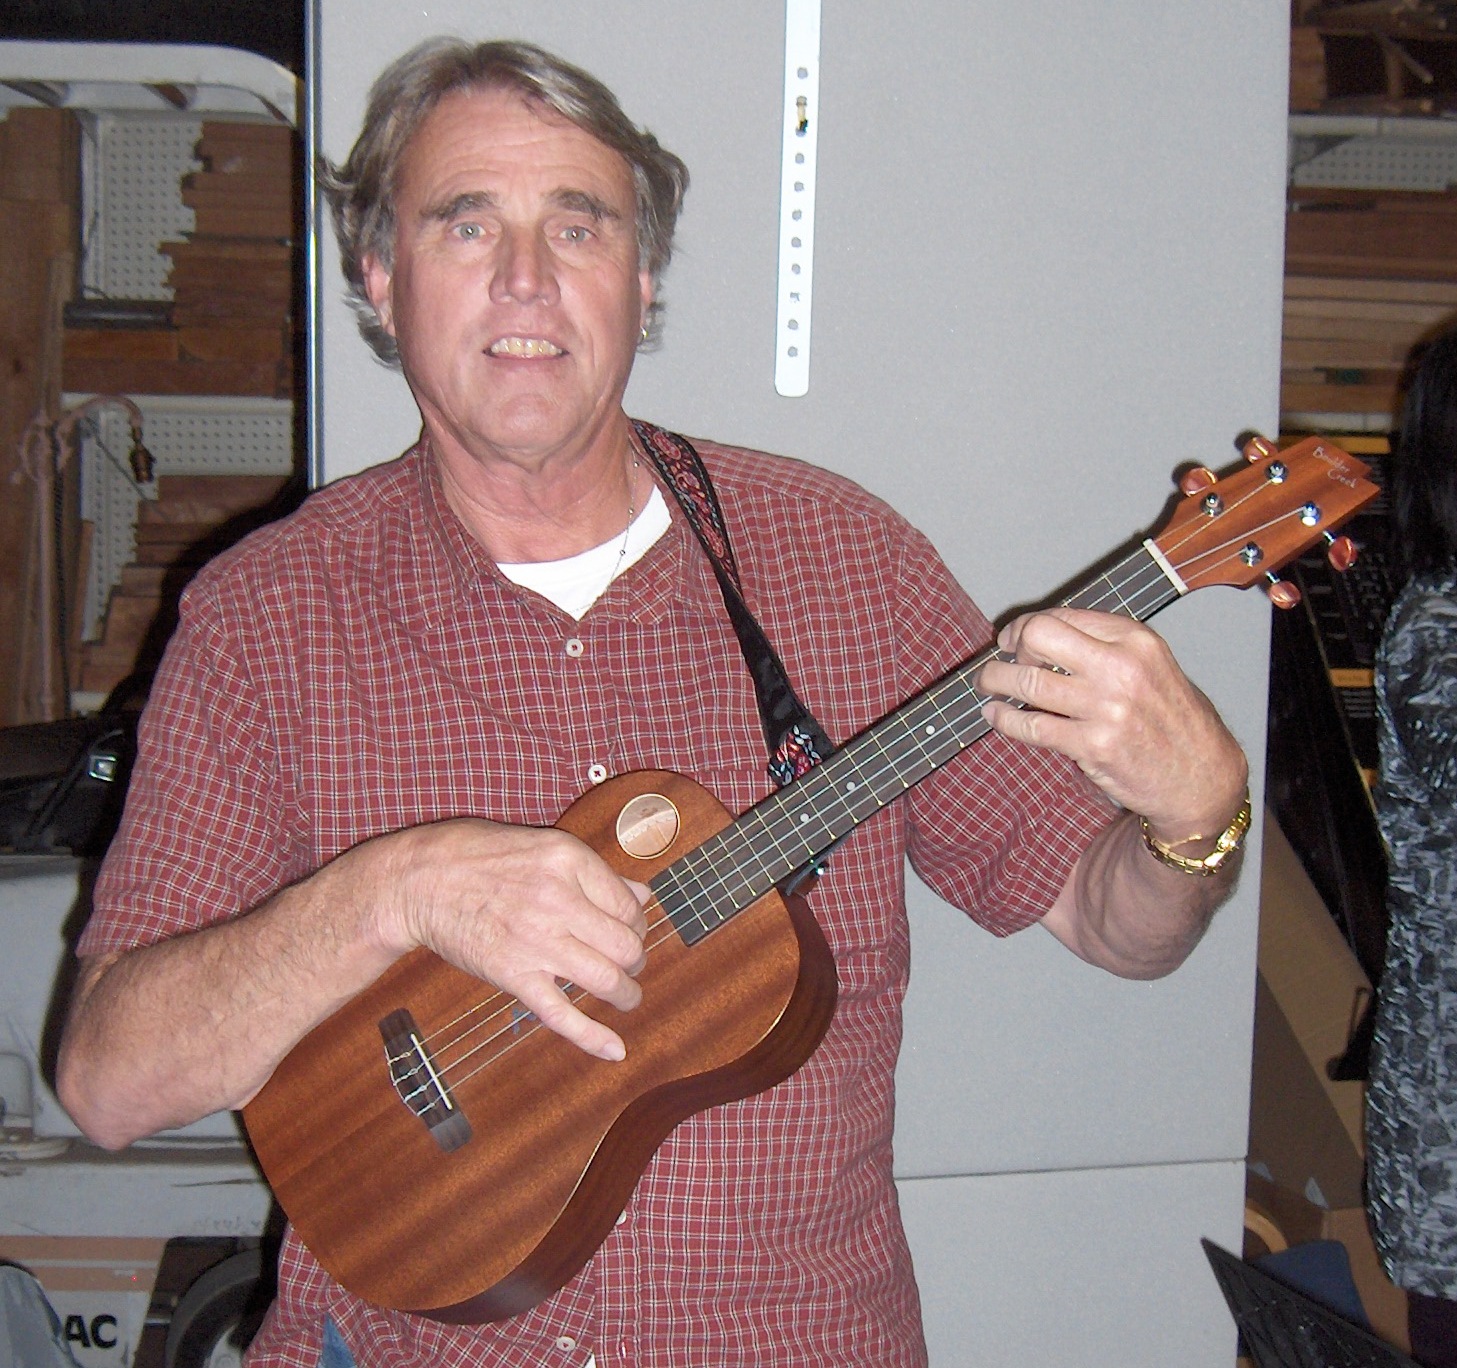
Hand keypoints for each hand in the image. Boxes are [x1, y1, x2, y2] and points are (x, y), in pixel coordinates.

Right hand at [368, 819, 649, 1062]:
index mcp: (569, 861)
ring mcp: (536, 941)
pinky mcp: (512, 975)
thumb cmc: (482, 857)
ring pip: (606, 980)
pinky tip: (615, 1049)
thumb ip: (597, 874)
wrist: (421, 880)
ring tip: (626, 996)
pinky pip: (561, 1014)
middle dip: (635, 961)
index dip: (638, 924)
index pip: (629, 906)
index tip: (630, 933)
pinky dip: (592, 1037)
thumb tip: (643, 897)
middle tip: (629, 965)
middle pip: (626, 945)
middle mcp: (558, 900)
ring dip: (626, 994)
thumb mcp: (545, 848)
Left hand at [978, 607, 1247, 841]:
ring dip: (996, 681)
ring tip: (987, 686)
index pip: (1063, 617)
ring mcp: (1107, 707)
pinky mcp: (1094, 745)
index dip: (1027, 626)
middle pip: (1039, 636)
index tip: (1013, 639)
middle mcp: (1121, 667)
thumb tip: (1040, 639)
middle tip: (1000, 660)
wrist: (1202, 776)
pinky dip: (1005, 720)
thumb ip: (1104, 648)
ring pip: (1028, 682)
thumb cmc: (1175, 721)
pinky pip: (1032, 726)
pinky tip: (996, 716)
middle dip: (1010, 647)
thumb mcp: (1151, 666)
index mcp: (1135, 640)